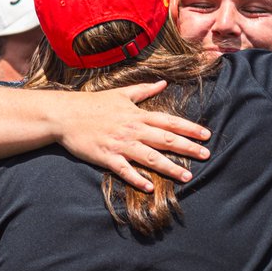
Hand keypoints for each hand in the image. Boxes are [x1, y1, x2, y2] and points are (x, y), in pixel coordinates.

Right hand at [54, 82, 210, 191]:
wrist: (65, 114)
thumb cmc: (92, 103)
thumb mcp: (120, 94)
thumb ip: (144, 90)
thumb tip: (164, 83)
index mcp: (137, 114)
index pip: (169, 121)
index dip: (189, 128)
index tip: (206, 135)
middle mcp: (132, 129)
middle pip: (166, 139)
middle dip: (188, 148)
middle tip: (207, 155)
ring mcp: (120, 144)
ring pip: (150, 157)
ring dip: (170, 167)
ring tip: (187, 176)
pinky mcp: (106, 157)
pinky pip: (124, 170)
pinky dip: (137, 178)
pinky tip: (149, 187)